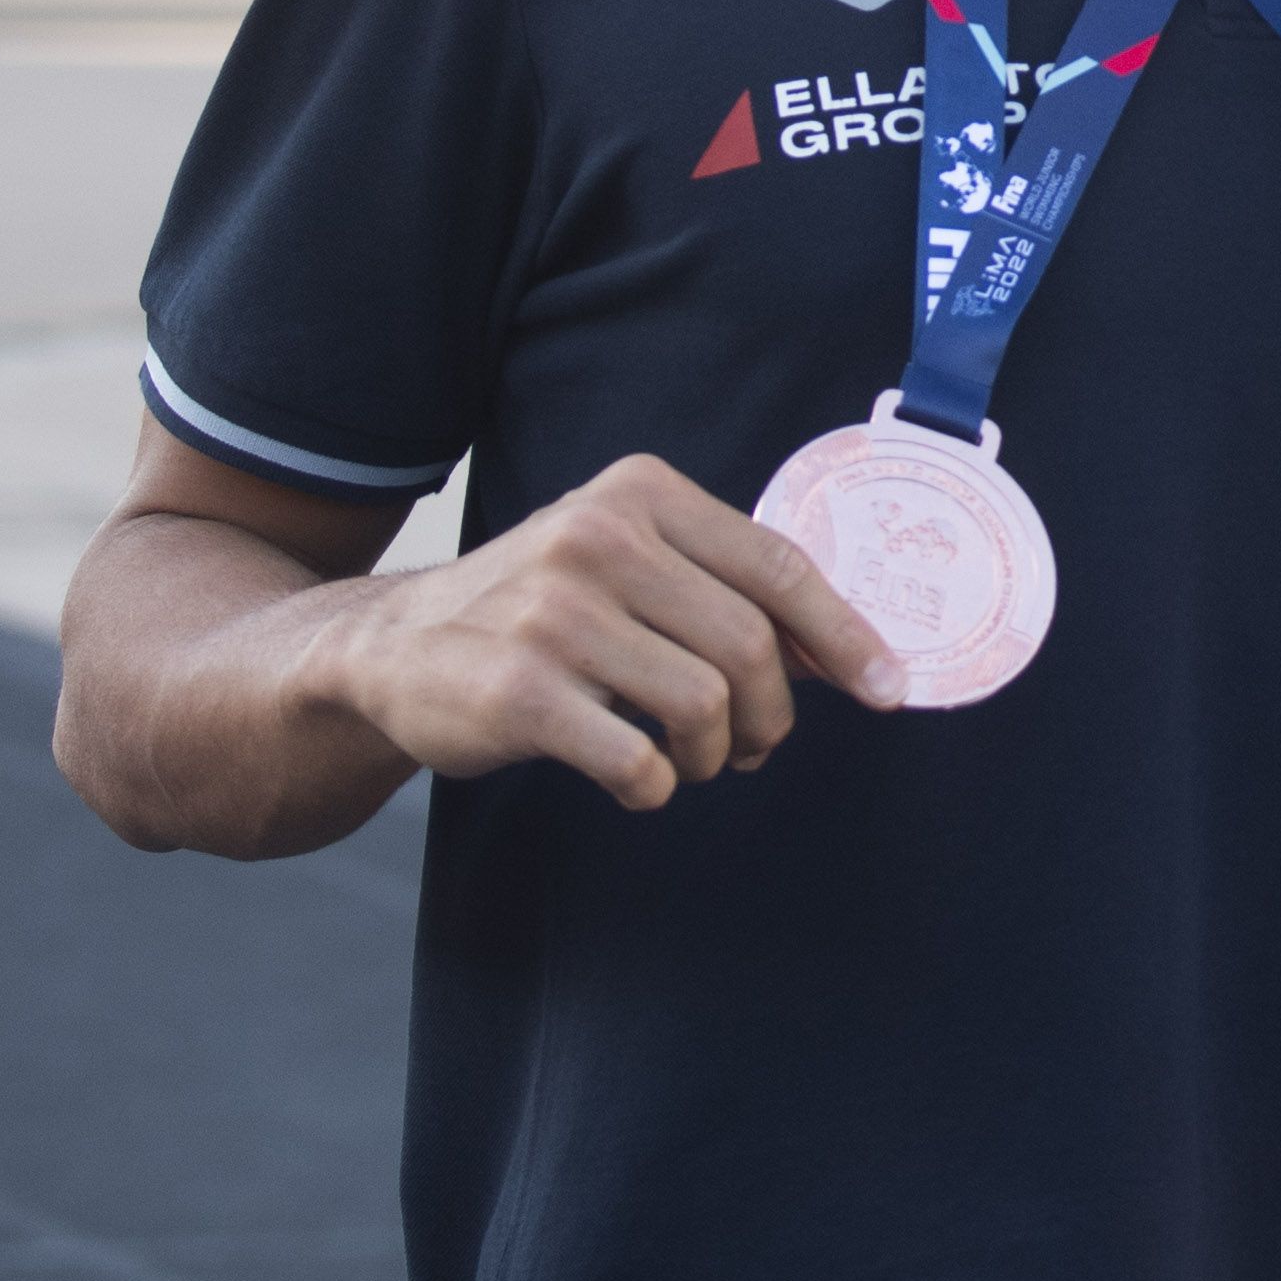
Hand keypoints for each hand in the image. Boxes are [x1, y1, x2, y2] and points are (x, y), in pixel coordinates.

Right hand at [313, 452, 899, 813]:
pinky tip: (637, 778)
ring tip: (691, 762)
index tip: (888, 689)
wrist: (391, 647)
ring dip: (713, 756)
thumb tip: (844, 653)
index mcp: (640, 493)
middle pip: (749, 646)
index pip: (777, 565)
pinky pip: (638, 761)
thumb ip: (722, 589)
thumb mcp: (626, 563)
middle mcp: (598, 537)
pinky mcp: (519, 689)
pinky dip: (654, 786)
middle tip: (753, 747)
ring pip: (702, 705)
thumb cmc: (540, 610)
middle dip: (771, 716)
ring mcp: (554, 612)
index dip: (843, 636)